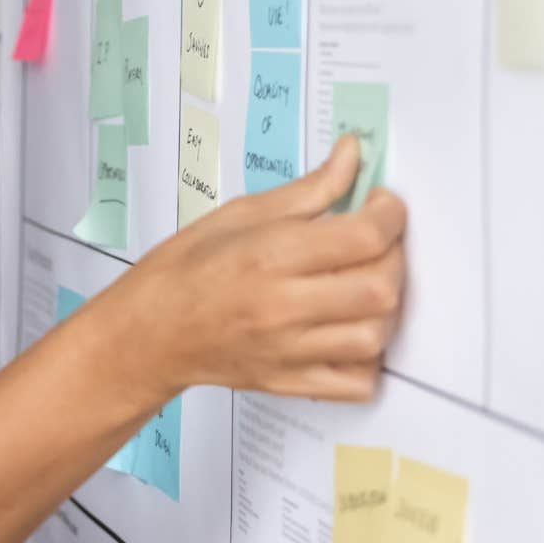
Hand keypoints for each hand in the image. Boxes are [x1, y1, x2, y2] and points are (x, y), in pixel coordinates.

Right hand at [115, 135, 407, 401]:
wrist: (148, 332)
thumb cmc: (184, 271)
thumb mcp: (240, 214)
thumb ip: (307, 191)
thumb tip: (351, 158)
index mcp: (270, 255)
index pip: (364, 236)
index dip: (389, 213)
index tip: (382, 205)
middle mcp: (284, 306)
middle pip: (381, 287)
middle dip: (394, 257)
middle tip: (377, 242)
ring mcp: (289, 350)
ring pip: (375, 337)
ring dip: (385, 307)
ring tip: (364, 285)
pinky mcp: (290, 382)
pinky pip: (356, 383)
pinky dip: (369, 360)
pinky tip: (352, 330)